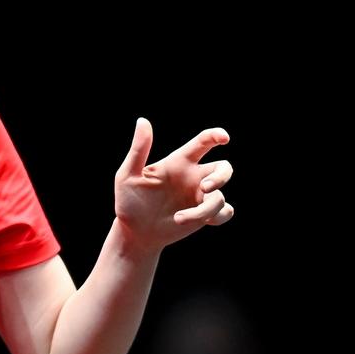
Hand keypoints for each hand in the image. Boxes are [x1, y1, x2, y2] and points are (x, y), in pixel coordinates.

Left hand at [115, 118, 233, 251]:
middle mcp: (193, 177)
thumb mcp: (128, 175)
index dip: (216, 135)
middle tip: (206, 187)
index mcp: (178, 162)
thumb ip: (138, 150)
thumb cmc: (129, 201)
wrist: (134, 232)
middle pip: (223, 168)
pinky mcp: (204, 215)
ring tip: (179, 218)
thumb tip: (142, 121)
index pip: (202, 142)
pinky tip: (200, 222)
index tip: (224, 137)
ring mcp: (200, 196)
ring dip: (204, 209)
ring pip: (220, 196)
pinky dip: (218, 216)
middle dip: (222, 176)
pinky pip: (226, 212)